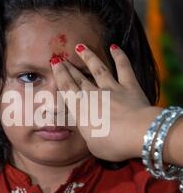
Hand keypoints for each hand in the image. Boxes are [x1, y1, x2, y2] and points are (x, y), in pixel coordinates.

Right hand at [50, 43, 163, 161]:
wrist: (137, 133)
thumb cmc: (113, 144)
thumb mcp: (93, 145)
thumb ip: (89, 134)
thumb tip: (90, 130)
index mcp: (81, 109)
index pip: (67, 88)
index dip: (60, 74)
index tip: (55, 62)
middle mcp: (94, 95)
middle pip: (79, 78)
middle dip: (69, 67)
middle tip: (61, 57)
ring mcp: (112, 89)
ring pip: (98, 69)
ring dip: (89, 57)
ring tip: (80, 47)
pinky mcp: (130, 87)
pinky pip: (124, 68)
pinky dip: (119, 57)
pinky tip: (114, 47)